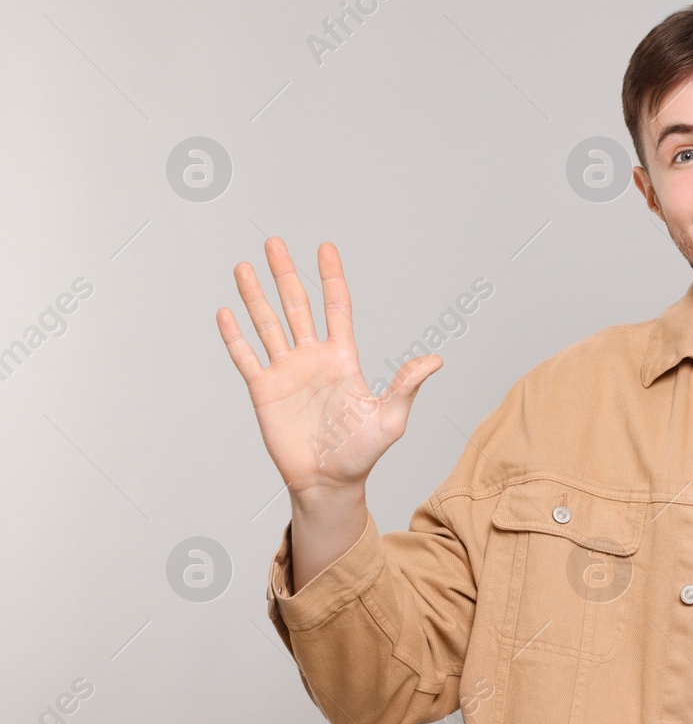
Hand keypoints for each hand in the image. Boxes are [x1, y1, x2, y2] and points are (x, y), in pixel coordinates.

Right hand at [216, 238, 441, 496]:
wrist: (328, 482)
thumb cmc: (362, 453)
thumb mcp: (391, 418)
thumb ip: (407, 386)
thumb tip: (435, 360)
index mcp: (342, 358)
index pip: (336, 307)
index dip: (331, 277)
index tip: (326, 247)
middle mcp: (312, 358)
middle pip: (296, 305)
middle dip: (286, 273)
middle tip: (275, 241)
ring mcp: (286, 372)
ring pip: (267, 324)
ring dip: (255, 295)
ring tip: (244, 266)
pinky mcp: (263, 391)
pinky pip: (246, 358)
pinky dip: (235, 336)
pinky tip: (226, 313)